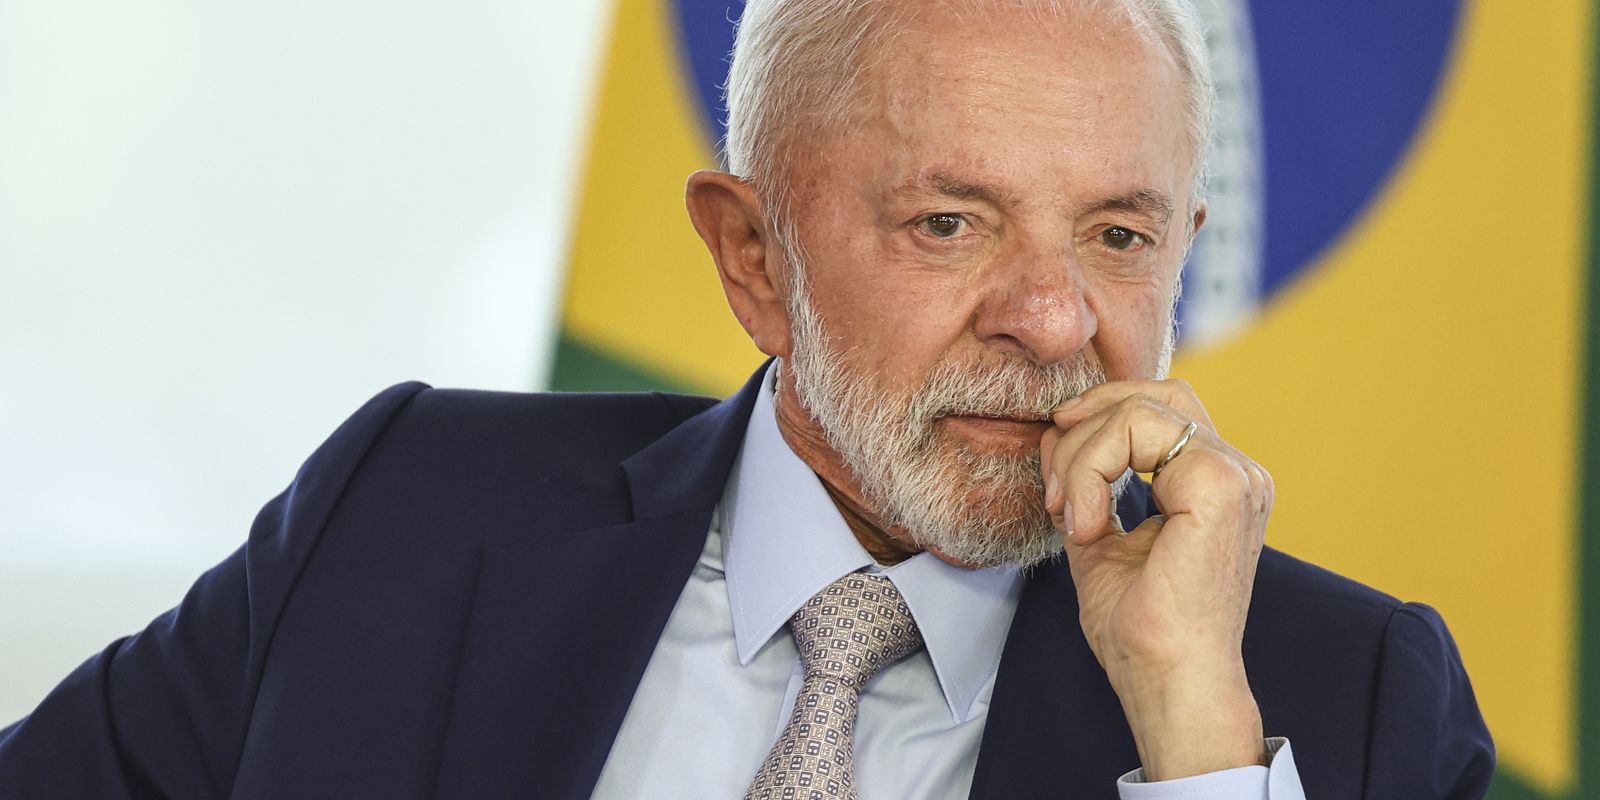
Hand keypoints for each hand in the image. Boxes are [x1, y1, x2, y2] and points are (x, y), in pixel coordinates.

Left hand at [1040, 379, 1272, 779]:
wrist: (1167, 683)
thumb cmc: (1140, 632)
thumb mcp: (1098, 537)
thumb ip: (1083, 482)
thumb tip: (1055, 429)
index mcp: (1215, 486)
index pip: (1158, 412)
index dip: (1097, 425)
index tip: (1058, 484)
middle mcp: (1237, 473)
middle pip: (1155, 394)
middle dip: (1088, 422)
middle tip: (1055, 484)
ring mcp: (1235, 475)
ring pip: (1139, 410)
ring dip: (1082, 455)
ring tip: (1071, 515)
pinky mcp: (1219, 484)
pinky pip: (1137, 431)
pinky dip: (1092, 468)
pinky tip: (1087, 524)